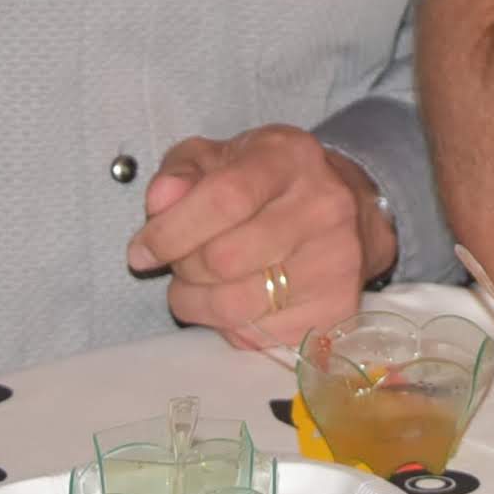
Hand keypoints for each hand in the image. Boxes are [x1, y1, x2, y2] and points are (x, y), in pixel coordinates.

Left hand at [128, 125, 395, 350]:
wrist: (351, 214)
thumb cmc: (269, 184)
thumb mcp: (220, 158)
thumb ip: (181, 172)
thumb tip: (159, 202)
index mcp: (288, 158)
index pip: (223, 198)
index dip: (171, 231)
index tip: (142, 250)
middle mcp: (322, 207)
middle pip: (224, 260)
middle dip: (184, 268)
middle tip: (180, 262)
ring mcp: (336, 262)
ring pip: (235, 307)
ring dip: (197, 303)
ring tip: (198, 286)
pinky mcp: (337, 309)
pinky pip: (257, 336)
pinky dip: (229, 326)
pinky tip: (235, 300)